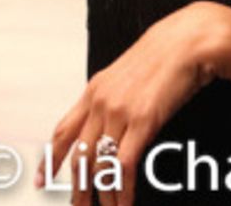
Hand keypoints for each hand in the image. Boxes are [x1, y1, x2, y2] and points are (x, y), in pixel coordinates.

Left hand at [41, 2, 230, 205]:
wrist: (188, 41)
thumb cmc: (164, 56)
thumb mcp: (128, 75)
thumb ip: (114, 98)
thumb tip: (109, 123)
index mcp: (94, 90)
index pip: (63, 130)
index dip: (51, 159)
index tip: (42, 179)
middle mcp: (101, 102)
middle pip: (79, 155)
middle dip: (77, 187)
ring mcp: (119, 112)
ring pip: (100, 165)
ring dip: (102, 195)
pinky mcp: (142, 121)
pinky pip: (124, 166)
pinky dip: (122, 190)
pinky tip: (124, 204)